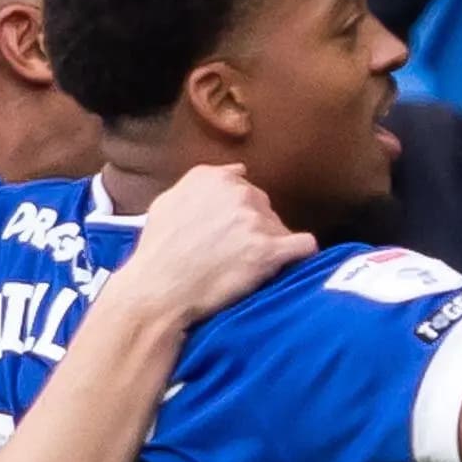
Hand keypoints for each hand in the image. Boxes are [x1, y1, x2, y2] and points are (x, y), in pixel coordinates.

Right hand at [114, 164, 316, 326]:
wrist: (158, 291)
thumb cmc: (157, 252)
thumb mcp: (166, 203)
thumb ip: (199, 182)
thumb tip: (237, 171)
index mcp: (214, 178)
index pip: (242, 188)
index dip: (236, 214)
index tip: (227, 235)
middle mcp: (239, 192)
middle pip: (263, 208)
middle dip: (254, 229)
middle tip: (234, 255)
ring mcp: (256, 221)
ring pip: (280, 228)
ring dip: (269, 246)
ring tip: (246, 269)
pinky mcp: (269, 250)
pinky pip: (304, 245)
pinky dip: (299, 255)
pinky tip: (289, 265)